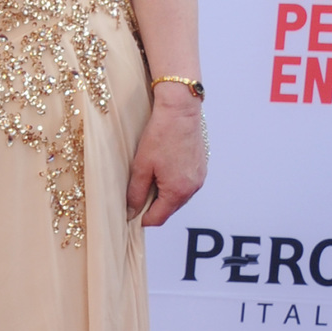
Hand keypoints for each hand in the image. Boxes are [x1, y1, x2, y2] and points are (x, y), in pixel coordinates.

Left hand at [127, 86, 206, 225]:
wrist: (180, 111)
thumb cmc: (161, 135)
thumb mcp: (141, 166)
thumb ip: (135, 193)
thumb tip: (131, 212)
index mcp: (177, 191)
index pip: (158, 218)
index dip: (142, 219)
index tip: (130, 214)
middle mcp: (192, 188)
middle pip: (169, 209)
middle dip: (152, 206)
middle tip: (136, 193)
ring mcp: (199, 178)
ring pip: (178, 197)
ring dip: (163, 194)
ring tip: (150, 177)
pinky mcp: (201, 168)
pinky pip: (185, 184)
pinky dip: (173, 183)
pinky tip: (163, 169)